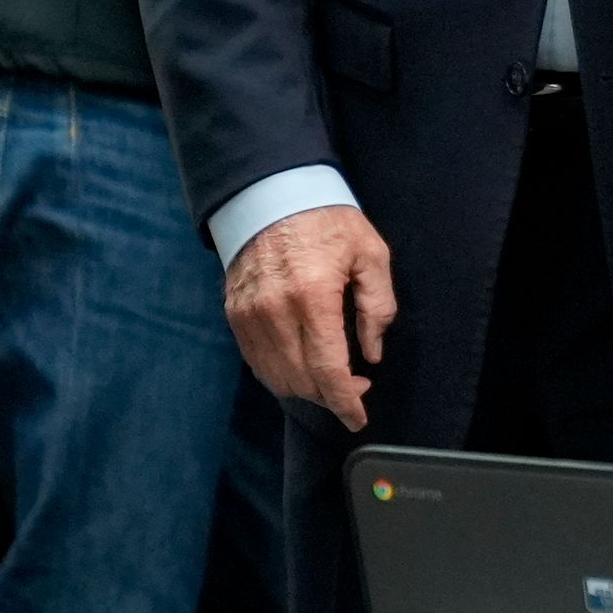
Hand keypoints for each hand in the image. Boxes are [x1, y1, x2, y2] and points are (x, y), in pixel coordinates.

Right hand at [225, 204, 395, 425]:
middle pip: (301, 380)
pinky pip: (256, 361)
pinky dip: (280, 375)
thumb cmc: (328, 222)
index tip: (358, 418)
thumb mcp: (370, 254)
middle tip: (355, 388)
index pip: (328, 369)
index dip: (345, 401)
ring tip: (331, 380)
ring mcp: (250, 314)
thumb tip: (372, 353)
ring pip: (276, 377)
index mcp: (313, 296)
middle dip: (331, 397)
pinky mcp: (235, 314)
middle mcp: (276, 311)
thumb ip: (377, 307)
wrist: (272, 194)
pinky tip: (302, 369)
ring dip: (306, 390)